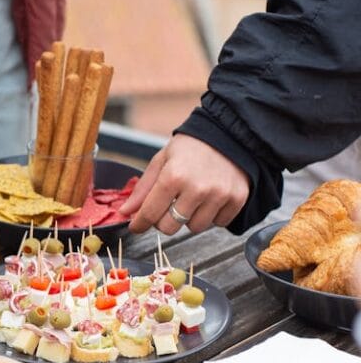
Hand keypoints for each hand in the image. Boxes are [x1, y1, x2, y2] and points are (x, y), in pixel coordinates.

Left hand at [119, 134, 249, 233]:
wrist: (227, 134)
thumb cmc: (190, 147)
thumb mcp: (161, 161)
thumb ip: (143, 189)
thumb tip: (126, 212)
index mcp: (173, 176)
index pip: (150, 213)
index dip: (139, 223)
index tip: (136, 226)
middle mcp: (197, 188)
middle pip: (170, 227)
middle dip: (164, 220)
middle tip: (168, 206)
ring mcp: (219, 195)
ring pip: (194, 228)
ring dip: (189, 218)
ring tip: (192, 198)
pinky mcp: (236, 199)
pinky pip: (217, 223)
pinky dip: (211, 215)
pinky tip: (210, 198)